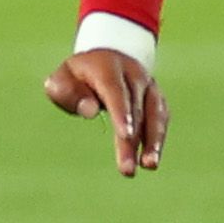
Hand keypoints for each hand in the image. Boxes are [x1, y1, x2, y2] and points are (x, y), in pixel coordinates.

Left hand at [43, 48, 168, 176]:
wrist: (107, 56)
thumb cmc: (79, 75)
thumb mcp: (62, 79)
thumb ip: (68, 93)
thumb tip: (89, 111)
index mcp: (107, 67)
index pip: (115, 90)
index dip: (121, 113)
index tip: (125, 136)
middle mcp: (133, 74)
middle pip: (134, 108)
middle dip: (132, 140)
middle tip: (127, 169)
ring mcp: (148, 85)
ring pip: (155, 113)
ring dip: (153, 141)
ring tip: (148, 165)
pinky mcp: (157, 98)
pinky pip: (160, 118)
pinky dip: (157, 138)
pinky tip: (150, 158)